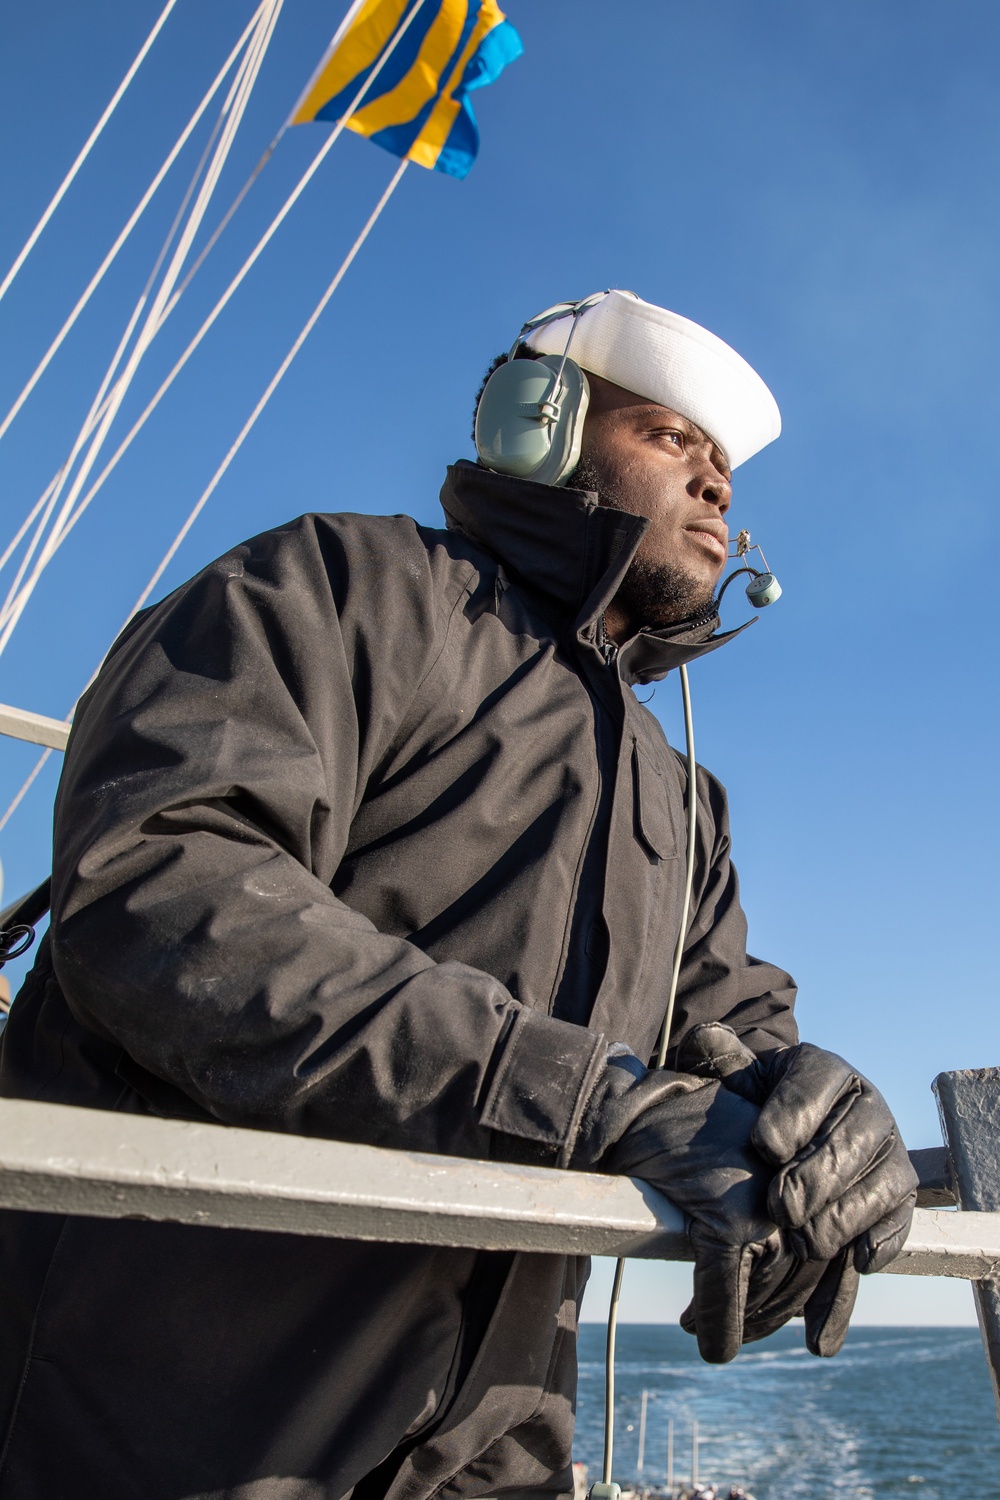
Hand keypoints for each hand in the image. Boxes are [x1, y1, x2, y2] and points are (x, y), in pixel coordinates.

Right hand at [572, 1054, 856, 1361]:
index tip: (820, 1342)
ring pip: (763, 1291)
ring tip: (703, 1326)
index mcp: (810, 1177)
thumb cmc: (695, 1137)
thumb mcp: (750, 1169)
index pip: (831, 1256)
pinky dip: (714, 1323)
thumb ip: (782, 1214)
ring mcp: (764, 1208)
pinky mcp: (726, 1222)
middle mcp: (798, 1193)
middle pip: (798, 1279)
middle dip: (769, 1314)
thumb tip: (802, 1292)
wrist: (644, 1109)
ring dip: (740, 1323)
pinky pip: (723, 1292)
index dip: (828, 1305)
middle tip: (744, 1334)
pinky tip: (705, 1340)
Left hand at [675, 1025, 917, 1272]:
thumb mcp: (739, 1081)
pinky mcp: (901, 1191)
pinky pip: (899, 1217)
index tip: (763, 1148)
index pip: (814, 1086)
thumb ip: (720, 1063)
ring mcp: (890, 1148)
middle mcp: (867, 1103)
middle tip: (778, 1208)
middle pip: (849, 1142)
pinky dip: (881, 1240)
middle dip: (813, 1179)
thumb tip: (704, 1039)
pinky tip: (856, 1258)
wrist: (794, 1137)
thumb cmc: (759, 1109)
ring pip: (878, 1184)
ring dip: (841, 1218)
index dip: (791, 1117)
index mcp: (825, 1069)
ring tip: (802, 1241)